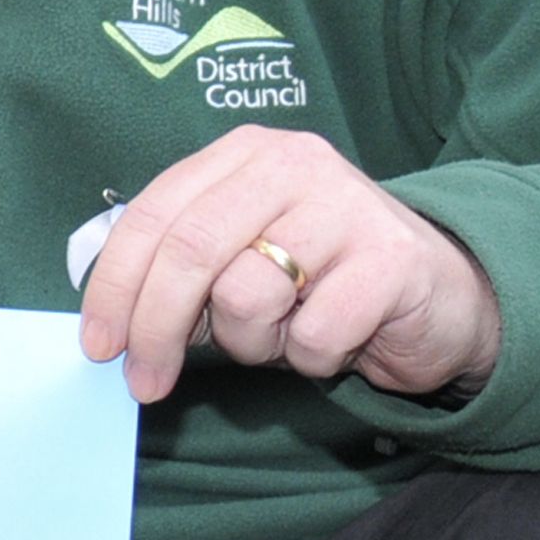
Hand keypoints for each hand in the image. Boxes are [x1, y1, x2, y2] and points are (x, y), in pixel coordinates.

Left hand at [77, 126, 499, 405]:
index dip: (115, 285)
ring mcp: (346, 206)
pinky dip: (313, 358)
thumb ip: (182, 273)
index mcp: (243, 156)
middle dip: (155, 328)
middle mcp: (293, 165)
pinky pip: (313, 335)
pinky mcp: (391, 259)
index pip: (154, 215)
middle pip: (190, 251)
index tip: (98, 344)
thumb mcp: (242, 261)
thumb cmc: (322, 282)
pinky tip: (338, 338)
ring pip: (248, 297)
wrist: (441, 294)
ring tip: (288, 332)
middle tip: (144, 382)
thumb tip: (113, 325)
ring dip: (253, 344)